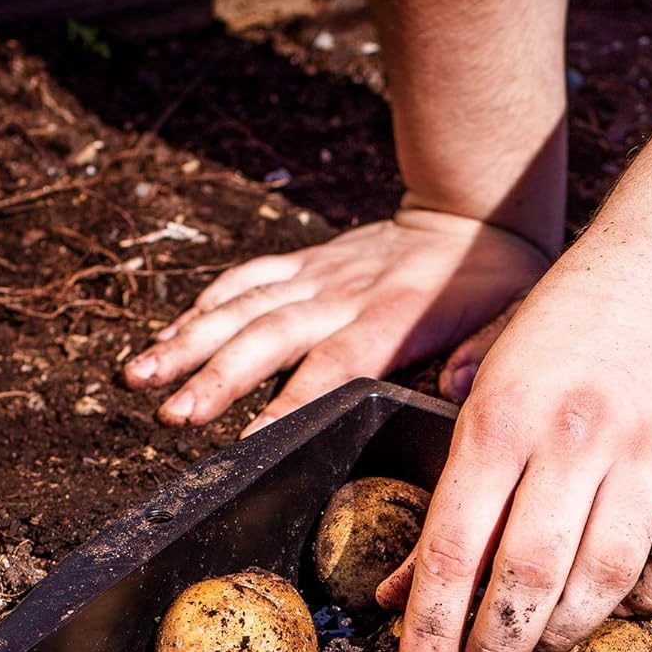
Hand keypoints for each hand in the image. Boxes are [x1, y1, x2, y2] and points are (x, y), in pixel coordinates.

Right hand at [121, 207, 549, 433]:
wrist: (474, 209)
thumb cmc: (497, 280)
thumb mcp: (513, 317)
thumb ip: (488, 353)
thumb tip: (461, 387)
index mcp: (392, 317)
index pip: (331, 368)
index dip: (288, 405)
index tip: (248, 442)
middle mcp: (342, 293)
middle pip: (266, 339)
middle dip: (213, 379)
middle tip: (171, 415)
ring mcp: (318, 275)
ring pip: (241, 307)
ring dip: (187, 343)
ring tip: (138, 377)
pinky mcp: (306, 263)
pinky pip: (245, 281)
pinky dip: (204, 307)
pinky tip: (170, 337)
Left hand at [376, 240, 651, 651]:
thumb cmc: (562, 337)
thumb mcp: (488, 395)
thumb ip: (449, 496)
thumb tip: (400, 592)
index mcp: (503, 417)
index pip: (456, 544)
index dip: (432, 626)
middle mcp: (575, 436)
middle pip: (530, 576)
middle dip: (499, 645)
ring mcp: (649, 452)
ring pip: (606, 580)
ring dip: (567, 633)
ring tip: (543, 645)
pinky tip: (625, 600)